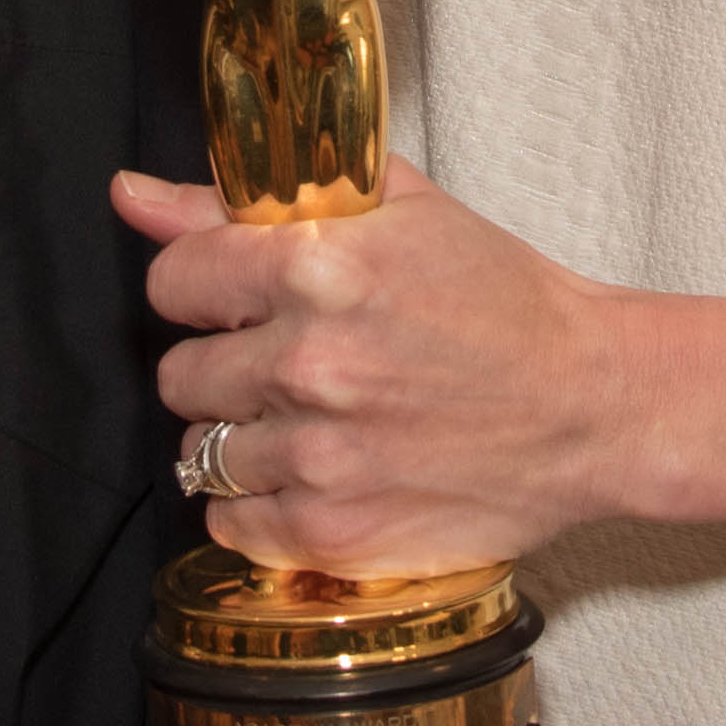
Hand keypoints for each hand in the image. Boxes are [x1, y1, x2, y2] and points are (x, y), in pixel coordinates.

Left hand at [115, 159, 660, 575]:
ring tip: (312, 422)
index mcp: (319, 266)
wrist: (593, 405)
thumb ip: (249, 198)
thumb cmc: (503, 301)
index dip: (200, 288)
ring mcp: (319, 455)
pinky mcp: (335, 530)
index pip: (173, 279)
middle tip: (287, 364)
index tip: (232, 300)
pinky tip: (314, 475)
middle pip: (180, 373)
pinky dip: (259, 505)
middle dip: (223, 366)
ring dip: (243, 438)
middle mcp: (310, 362)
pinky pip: (230, 523)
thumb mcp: (391, 211)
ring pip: (201, 451)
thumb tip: (132, 194)